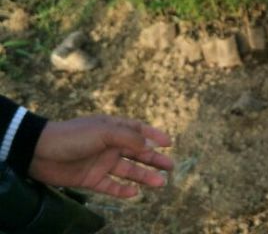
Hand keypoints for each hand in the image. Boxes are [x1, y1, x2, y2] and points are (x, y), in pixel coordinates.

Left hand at [28, 115, 173, 198]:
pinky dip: (123, 190)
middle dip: (155, 160)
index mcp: (115, 128)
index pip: (139, 130)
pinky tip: (135, 193)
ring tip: (161, 183)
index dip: (155, 135)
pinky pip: (111, 186)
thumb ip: (128, 137)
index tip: (169, 143)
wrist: (41, 153)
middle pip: (138, 153)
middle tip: (171, 167)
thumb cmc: (74, 135)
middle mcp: (111, 145)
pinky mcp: (91, 179)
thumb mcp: (104, 131)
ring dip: (144, 176)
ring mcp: (102, 163)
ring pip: (128, 171)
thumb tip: (149, 144)